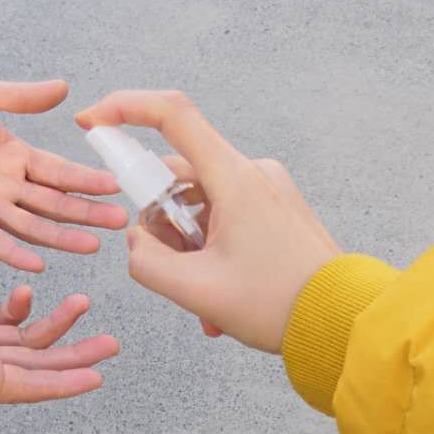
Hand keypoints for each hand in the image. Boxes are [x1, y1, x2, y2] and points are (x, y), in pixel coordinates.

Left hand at [0, 75, 128, 272]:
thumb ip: (21, 96)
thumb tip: (64, 88)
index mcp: (15, 155)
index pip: (59, 171)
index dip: (87, 179)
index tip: (116, 185)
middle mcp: (7, 184)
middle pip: (54, 203)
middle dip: (87, 213)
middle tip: (119, 222)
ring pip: (32, 225)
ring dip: (62, 236)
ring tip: (92, 246)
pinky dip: (13, 252)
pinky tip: (37, 263)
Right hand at [0, 258, 117, 401]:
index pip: (21, 386)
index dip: (59, 383)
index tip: (96, 378)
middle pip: (33, 365)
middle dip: (72, 356)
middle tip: (110, 345)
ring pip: (24, 340)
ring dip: (54, 326)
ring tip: (82, 303)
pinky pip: (4, 319)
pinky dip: (21, 307)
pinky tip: (27, 291)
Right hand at [75, 91, 340, 351]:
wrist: (343, 324)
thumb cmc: (279, 305)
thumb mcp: (195, 291)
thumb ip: (146, 261)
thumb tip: (137, 241)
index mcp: (234, 178)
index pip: (170, 115)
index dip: (122, 109)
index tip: (90, 124)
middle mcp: (253, 173)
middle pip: (179, 176)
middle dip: (161, 224)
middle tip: (171, 272)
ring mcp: (268, 191)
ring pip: (200, 205)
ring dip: (188, 249)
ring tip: (203, 303)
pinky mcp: (278, 210)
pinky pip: (226, 219)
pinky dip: (211, 253)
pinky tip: (219, 301)